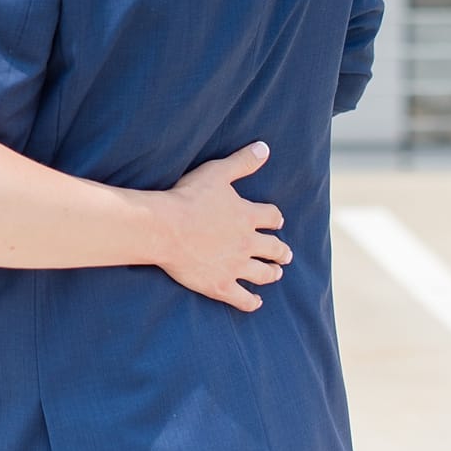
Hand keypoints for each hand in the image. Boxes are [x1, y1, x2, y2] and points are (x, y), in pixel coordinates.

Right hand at [149, 141, 289, 311]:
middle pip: (273, 249)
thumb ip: (242, 161)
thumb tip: (265, 148)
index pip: (271, 217)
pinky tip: (256, 302)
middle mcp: (247, 243)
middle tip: (285, 254)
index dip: (274, 219)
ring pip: (263, 274)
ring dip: (271, 273)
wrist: (166, 228)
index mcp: (248, 216)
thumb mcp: (217, 172)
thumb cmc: (188, 197)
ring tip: (275, 274)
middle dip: (280, 251)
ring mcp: (235, 266)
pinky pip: (242, 299)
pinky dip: (252, 301)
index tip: (275, 221)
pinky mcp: (220, 285)